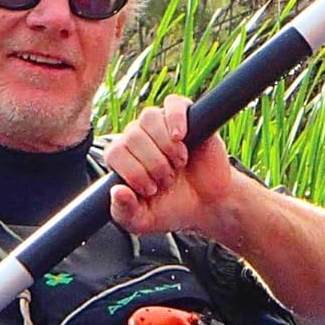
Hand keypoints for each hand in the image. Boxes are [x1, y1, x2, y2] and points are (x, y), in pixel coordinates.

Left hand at [104, 93, 236, 236]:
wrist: (210, 204)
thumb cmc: (174, 208)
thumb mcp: (144, 221)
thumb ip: (124, 212)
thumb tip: (116, 190)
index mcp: (124, 158)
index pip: (115, 152)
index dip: (133, 171)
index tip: (151, 189)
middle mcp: (139, 137)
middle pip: (133, 135)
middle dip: (153, 163)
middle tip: (168, 179)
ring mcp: (162, 126)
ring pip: (149, 118)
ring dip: (165, 145)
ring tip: (178, 162)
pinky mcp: (187, 117)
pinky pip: (174, 103)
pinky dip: (175, 118)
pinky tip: (181, 137)